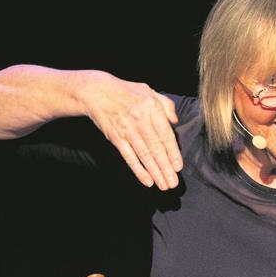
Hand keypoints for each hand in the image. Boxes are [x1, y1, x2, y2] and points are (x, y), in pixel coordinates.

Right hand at [81, 73, 182, 189]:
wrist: (97, 92)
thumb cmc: (126, 91)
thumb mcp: (149, 91)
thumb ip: (166, 104)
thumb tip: (175, 121)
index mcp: (151, 107)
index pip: (165, 134)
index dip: (173, 152)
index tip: (178, 166)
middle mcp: (140, 120)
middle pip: (156, 148)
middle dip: (166, 168)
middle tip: (173, 183)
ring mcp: (127, 130)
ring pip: (144, 156)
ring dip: (155, 172)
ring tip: (163, 185)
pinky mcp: (116, 138)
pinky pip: (129, 157)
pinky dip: (138, 170)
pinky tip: (147, 181)